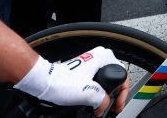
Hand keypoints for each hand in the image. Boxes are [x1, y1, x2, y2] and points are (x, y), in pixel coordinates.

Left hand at [13, 47, 128, 116]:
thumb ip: (104, 101)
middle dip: (113, 97)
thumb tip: (104, 106)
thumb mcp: (89, 93)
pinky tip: (92, 104)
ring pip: (105, 84)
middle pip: (114, 80)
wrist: (44, 83)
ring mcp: (90, 65)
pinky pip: (95, 85)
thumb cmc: (61, 81)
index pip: (123, 76)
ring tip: (100, 109)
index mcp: (104, 57)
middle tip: (110, 108)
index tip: (117, 106)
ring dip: (104, 98)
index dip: (122, 94)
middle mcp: (98, 58)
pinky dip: (96, 96)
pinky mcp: (83, 73)